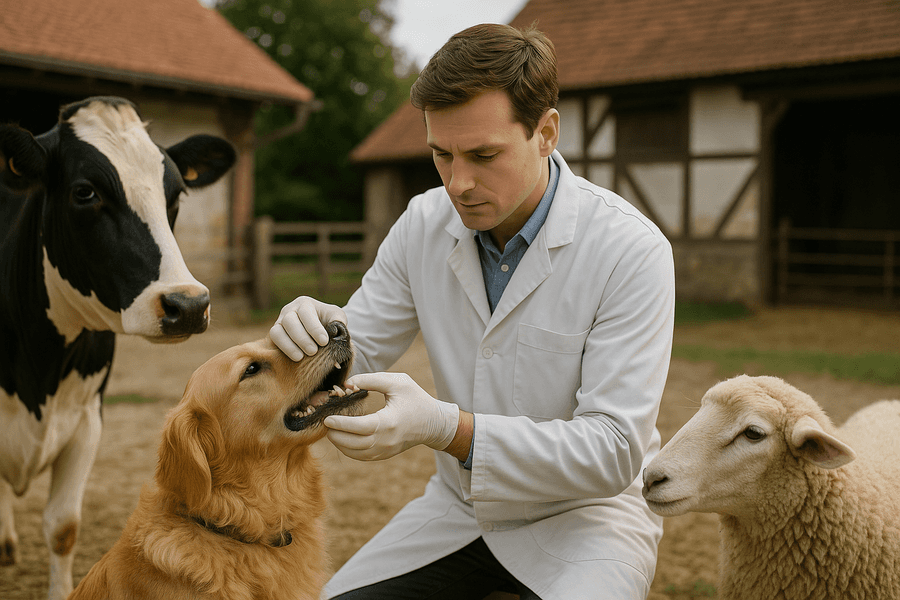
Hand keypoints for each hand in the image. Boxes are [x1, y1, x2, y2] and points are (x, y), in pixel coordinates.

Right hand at [269, 296, 346, 359]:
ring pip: (277, 331)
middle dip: (302, 338)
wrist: (319, 330)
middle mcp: (290, 310)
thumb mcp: (337, 317)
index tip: (324, 342)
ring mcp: (280, 322)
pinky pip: (274, 341)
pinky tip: (295, 357)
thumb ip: (338, 322)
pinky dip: (284, 349)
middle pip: (290, 321)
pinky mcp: (275, 335)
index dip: (314, 328)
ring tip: (301, 357)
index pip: (306, 313)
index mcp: (305, 304)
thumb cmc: (329, 321)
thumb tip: (336, 331)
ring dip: (289, 345)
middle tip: (313, 351)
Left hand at [324, 372, 459, 460]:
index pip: (358, 427)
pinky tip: (343, 438)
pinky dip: (349, 450)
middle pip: (353, 444)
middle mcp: (386, 440)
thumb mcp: (397, 382)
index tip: (327, 418)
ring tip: (331, 430)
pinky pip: (362, 456)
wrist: (433, 423)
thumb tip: (347, 384)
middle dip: (335, 435)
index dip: (341, 424)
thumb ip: (371, 380)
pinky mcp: (385, 455)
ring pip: (355, 454)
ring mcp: (385, 450)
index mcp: (389, 422)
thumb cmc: (415, 399)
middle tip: (325, 423)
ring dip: (340, 444)